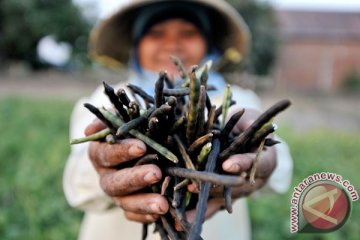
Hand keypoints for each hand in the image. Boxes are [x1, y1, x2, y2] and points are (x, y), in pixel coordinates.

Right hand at [85, 119, 168, 222]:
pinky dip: (146, 216)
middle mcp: (105, 175)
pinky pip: (133, 215)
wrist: (135, 145)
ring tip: (163, 204)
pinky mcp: (127, 206)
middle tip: (156, 173)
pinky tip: (161, 214)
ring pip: (124, 202)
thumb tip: (90, 129)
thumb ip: (112, 117)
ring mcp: (116, 194)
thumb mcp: (124, 117)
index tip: (141, 147)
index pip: (106, 153)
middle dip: (135, 178)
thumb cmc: (132, 128)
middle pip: (114, 182)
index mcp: (100, 152)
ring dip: (143, 203)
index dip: (121, 151)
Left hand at [182, 108, 276, 227]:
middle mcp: (253, 180)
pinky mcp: (224, 197)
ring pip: (221, 200)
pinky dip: (197, 212)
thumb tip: (245, 121)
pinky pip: (212, 206)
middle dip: (214, 186)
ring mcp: (238, 192)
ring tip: (185, 210)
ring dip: (203, 204)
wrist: (243, 141)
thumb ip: (246, 121)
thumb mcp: (247, 119)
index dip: (242, 164)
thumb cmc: (245, 126)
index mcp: (265, 160)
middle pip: (235, 186)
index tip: (227, 165)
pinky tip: (182, 219)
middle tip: (195, 185)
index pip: (256, 163)